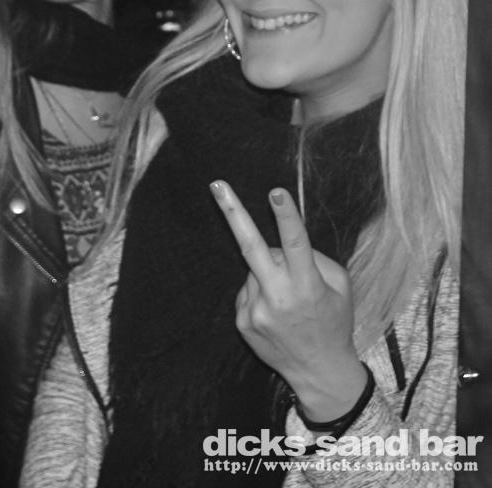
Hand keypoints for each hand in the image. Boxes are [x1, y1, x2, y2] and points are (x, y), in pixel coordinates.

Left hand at [211, 180, 368, 421]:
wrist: (319, 372)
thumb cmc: (333, 322)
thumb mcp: (340, 288)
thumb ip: (314, 259)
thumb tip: (280, 245)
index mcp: (308, 286)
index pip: (296, 244)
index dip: (286, 216)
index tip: (275, 191)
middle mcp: (279, 296)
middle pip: (251, 247)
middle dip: (232, 212)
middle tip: (215, 184)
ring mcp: (257, 310)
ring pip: (255, 269)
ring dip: (268, 273)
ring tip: (289, 301)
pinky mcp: (243, 320)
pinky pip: (248, 290)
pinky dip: (260, 292)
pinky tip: (276, 313)